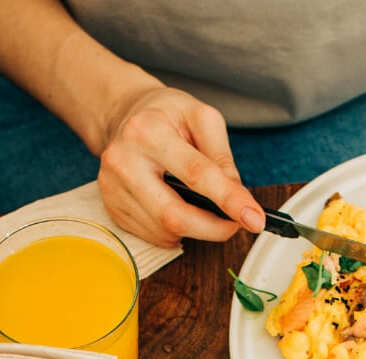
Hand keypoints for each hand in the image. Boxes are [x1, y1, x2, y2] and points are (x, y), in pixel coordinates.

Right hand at [97, 85, 264, 247]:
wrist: (124, 116)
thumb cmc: (166, 116)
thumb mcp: (201, 118)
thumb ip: (222, 156)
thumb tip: (237, 198)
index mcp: (148, 131)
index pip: (196, 173)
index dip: (228, 200)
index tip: (254, 219)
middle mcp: (123, 161)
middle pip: (174, 215)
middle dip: (213, 229)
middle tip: (234, 225)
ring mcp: (112, 188)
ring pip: (164, 232)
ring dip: (194, 230)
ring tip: (201, 208)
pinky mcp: (111, 208)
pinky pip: (152, 236)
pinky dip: (174, 231)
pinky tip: (177, 209)